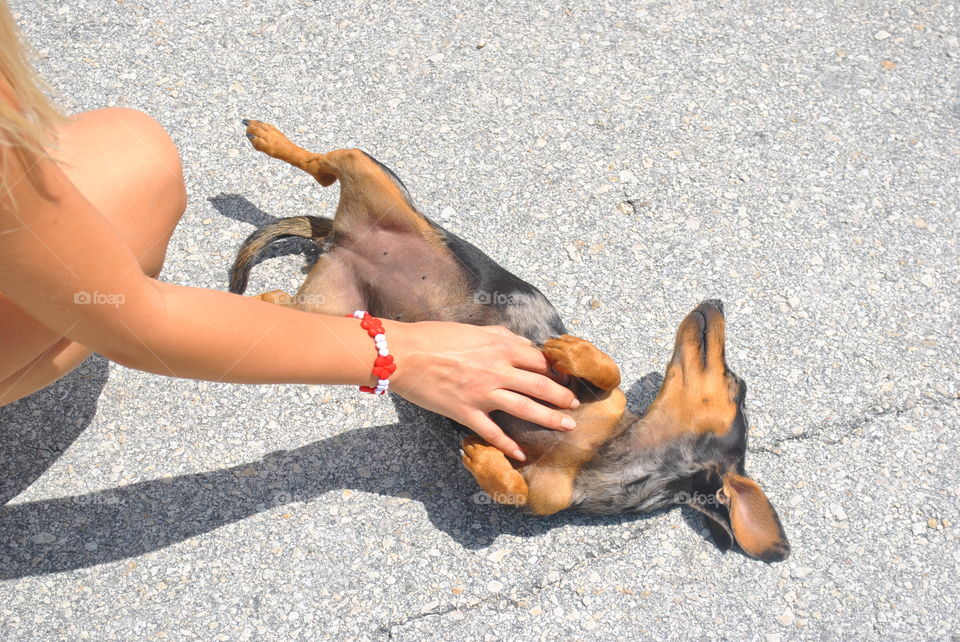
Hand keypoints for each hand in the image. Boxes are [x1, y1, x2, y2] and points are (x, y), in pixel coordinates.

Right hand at [386, 321, 579, 459]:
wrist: (403, 354)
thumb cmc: (434, 337)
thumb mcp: (472, 330)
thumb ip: (500, 337)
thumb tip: (521, 344)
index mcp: (500, 348)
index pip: (539, 360)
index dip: (557, 370)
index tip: (567, 377)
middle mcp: (497, 371)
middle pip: (541, 385)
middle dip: (562, 397)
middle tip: (574, 405)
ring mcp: (483, 394)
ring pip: (526, 408)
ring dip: (549, 419)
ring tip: (566, 426)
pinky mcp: (466, 412)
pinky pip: (493, 432)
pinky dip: (508, 445)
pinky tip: (520, 454)